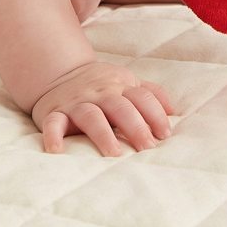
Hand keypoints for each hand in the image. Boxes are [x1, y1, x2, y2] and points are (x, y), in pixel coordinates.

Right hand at [32, 61, 174, 156]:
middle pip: (120, 107)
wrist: (59, 73)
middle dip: (136, 126)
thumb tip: (173, 111)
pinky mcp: (54, 113)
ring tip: (114, 154)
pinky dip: (53, 136)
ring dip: (103, 134)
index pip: (142, 97)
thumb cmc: (101, 85)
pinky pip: (53, 123)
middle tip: (147, 148)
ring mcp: (77, 102)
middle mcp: (100, 93)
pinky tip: (57, 151)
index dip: (155, 114)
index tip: (165, 135)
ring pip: (91, 115)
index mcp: (120, 86)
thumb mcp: (126, 82)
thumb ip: (150, 94)